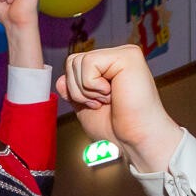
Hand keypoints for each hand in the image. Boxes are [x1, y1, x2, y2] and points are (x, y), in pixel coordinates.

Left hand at [55, 44, 182, 171]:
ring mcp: (123, 54)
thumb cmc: (116, 129)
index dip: (75, 89)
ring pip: (77, 61)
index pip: (73, 65)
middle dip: (79, 90)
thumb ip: (73, 91)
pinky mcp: (128, 56)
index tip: (97, 105)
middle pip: (72, 61)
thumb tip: (61, 79)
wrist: (134, 140)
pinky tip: (113, 94)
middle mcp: (116, 57)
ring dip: (87, 90)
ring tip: (109, 99)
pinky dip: (93, 85)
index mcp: (108, 67)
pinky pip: (88, 62)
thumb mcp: (85, 108)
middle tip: (103, 103)